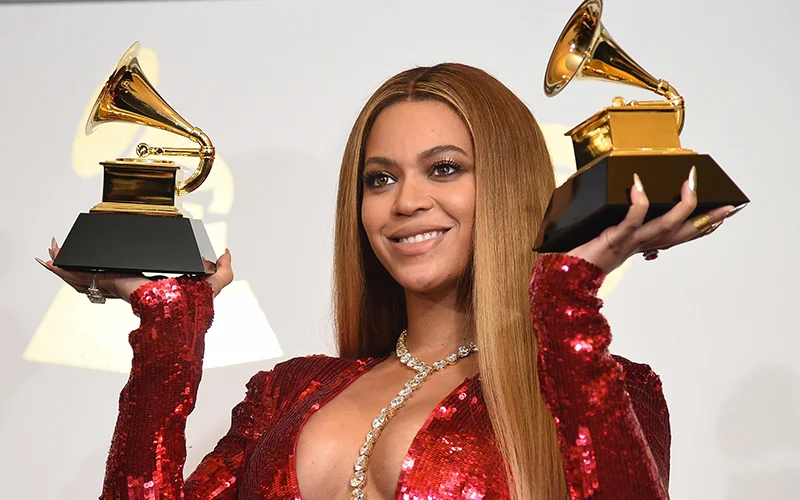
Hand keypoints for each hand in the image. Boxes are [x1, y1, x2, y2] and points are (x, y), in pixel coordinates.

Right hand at [36, 238, 233, 302]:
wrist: (177, 315)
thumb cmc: (193, 308)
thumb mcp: (213, 283)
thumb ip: (223, 270)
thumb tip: (226, 253)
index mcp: (147, 284)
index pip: (124, 272)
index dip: (110, 262)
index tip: (100, 252)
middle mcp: (127, 285)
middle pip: (98, 273)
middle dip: (78, 263)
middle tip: (63, 249)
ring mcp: (115, 284)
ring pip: (84, 275)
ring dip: (65, 263)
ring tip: (50, 251)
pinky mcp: (109, 282)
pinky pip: (80, 277)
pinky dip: (63, 268)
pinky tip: (49, 259)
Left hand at [567, 167, 744, 273]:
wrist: (562, 277)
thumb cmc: (581, 253)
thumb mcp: (606, 233)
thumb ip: (619, 219)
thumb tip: (629, 194)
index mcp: (641, 243)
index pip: (678, 234)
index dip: (702, 224)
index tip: (724, 212)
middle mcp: (640, 244)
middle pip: (682, 232)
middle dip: (707, 219)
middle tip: (729, 205)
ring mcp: (629, 242)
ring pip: (664, 227)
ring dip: (681, 207)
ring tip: (691, 184)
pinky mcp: (612, 239)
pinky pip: (630, 222)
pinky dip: (637, 205)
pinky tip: (639, 188)